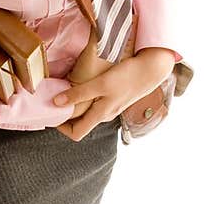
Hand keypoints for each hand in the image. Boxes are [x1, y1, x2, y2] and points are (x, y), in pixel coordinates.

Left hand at [53, 46, 176, 140]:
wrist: (152, 69)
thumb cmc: (127, 76)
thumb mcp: (100, 84)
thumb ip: (78, 94)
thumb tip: (56, 103)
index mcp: (100, 115)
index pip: (76, 134)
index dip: (61, 128)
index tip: (52, 113)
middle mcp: (105, 115)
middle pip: (80, 124)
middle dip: (66, 115)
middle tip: (53, 100)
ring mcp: (111, 107)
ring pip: (88, 113)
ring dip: (75, 106)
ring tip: (64, 91)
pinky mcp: (115, 98)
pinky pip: (95, 104)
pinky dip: (85, 98)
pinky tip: (81, 85)